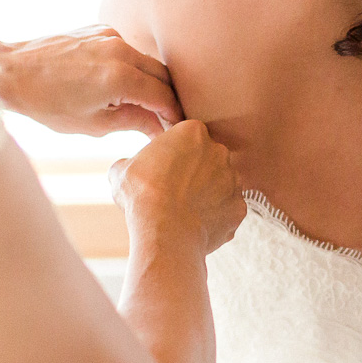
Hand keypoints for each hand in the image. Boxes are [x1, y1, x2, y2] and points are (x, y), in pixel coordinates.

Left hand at [0, 27, 181, 135]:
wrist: (10, 71)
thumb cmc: (46, 103)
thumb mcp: (93, 124)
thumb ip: (133, 122)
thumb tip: (159, 127)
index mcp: (120, 76)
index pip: (164, 96)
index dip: (173, 115)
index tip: (176, 128)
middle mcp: (119, 49)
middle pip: (162, 75)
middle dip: (167, 98)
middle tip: (166, 119)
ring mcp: (109, 35)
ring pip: (146, 60)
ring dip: (150, 82)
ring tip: (143, 105)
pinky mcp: (99, 28)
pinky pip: (127, 50)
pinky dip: (132, 67)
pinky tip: (120, 85)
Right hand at [111, 120, 244, 256]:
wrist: (165, 230)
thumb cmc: (142, 195)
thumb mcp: (122, 169)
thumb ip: (132, 162)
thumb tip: (128, 169)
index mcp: (193, 132)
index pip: (185, 137)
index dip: (173, 153)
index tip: (162, 169)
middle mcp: (220, 151)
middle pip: (207, 159)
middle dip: (194, 172)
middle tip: (174, 191)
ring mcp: (234, 181)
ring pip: (221, 184)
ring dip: (207, 194)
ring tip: (185, 210)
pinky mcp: (239, 208)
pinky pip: (227, 210)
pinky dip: (215, 217)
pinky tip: (196, 224)